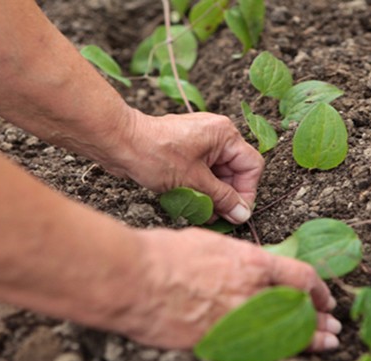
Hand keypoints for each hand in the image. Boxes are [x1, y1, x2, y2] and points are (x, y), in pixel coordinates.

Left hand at [106, 110, 263, 224]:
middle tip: (218, 216)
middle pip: (236, 170)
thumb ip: (223, 198)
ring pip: (219, 174)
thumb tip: (242, 213)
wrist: (119, 143)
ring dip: (213, 194)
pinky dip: (200, 187)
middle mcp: (217, 134)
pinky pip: (203, 172)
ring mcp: (201, 142)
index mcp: (225, 135)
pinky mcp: (187, 150)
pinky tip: (191, 202)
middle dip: (227, 195)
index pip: (251, 166)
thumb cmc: (154, 154)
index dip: (247, 191)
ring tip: (202, 211)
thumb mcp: (194, 181)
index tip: (236, 211)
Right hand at [121, 228, 340, 351]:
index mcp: (250, 264)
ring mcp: (234, 321)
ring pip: (282, 335)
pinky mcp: (216, 342)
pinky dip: (272, 350)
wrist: (134, 279)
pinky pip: (254, 350)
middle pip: (298, 311)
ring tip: (324, 343)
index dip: (318, 290)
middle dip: (320, 321)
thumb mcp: (212, 245)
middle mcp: (249, 294)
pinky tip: (283, 352)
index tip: (323, 297)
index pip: (300, 278)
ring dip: (307, 340)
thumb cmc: (166, 254)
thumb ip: (238, 261)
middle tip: (333, 329)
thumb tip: (250, 268)